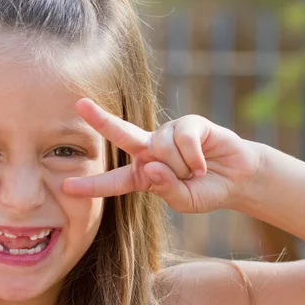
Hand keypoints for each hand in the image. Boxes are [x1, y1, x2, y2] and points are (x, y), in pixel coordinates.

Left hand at [62, 98, 261, 212]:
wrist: (238, 178)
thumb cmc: (206, 191)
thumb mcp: (185, 201)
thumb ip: (167, 189)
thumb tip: (151, 166)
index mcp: (143, 174)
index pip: (114, 182)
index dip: (91, 186)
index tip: (66, 187)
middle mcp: (150, 150)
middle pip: (121, 134)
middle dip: (100, 119)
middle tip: (79, 104)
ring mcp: (167, 134)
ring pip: (163, 150)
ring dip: (183, 168)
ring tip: (197, 171)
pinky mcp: (188, 123)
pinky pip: (183, 140)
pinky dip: (195, 158)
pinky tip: (205, 163)